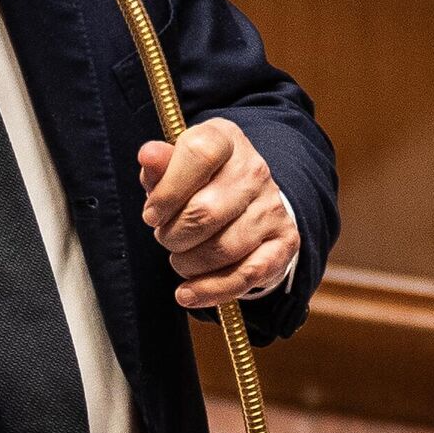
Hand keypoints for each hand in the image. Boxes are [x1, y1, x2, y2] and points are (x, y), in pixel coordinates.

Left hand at [137, 119, 296, 309]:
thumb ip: (159, 165)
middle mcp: (255, 169)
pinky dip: (210, 291)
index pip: (199, 154)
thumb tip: (148, 154)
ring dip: (188, 263)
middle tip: (165, 237)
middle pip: (205, 212)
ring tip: (180, 257)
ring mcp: (273, 206)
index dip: (168, 191)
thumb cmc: (197, 182)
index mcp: (225, 139)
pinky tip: (187, 293)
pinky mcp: (285, 242)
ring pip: (223, 248)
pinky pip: (246, 276)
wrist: (245, 199)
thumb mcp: (174, 166)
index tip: (151, 215)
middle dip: (173, 235)